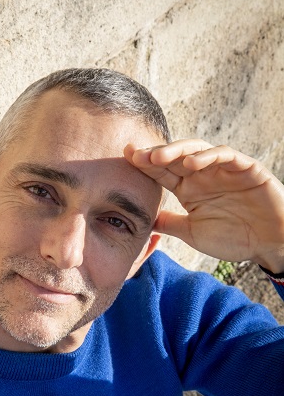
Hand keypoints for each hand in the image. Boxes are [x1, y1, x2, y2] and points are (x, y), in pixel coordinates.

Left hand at [124, 139, 283, 272]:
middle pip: (175, 157)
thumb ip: (170, 224)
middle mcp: (203, 174)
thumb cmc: (234, 238)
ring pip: (197, 150)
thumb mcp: (193, 233)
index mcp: (189, 188)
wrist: (269, 245)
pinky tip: (192, 164)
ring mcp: (224, 169)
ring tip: (158, 157)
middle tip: (135, 154)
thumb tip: (142, 220)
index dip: (145, 164)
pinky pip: (226, 155)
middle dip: (155, 154)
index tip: (126, 157)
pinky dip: (209, 156)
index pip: (163, 171)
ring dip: (176, 151)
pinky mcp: (246, 168)